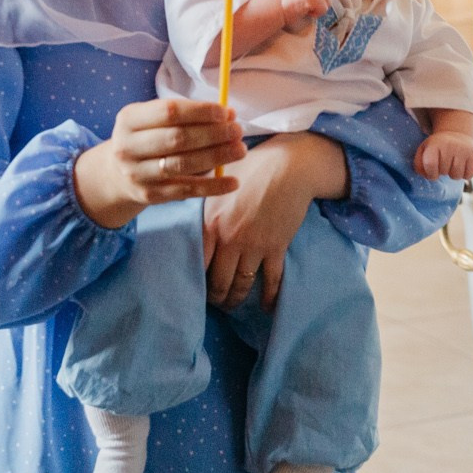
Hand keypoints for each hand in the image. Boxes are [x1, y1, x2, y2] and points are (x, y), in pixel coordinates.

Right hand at [73, 99, 245, 230]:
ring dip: (217, 157)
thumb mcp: (151, 119)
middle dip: (213, 134)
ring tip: (240, 150)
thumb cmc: (145, 138)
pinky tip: (232, 182)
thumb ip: (186, 114)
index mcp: (129, 119)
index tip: (225, 112)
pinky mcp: (150, 195)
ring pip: (183, 165)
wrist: (115, 174)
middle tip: (237, 131)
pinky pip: (186, 191)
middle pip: (177, 139)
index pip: (169, 111)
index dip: (200, 111)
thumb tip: (227, 114)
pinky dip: (212, 187)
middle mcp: (128, 147)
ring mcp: (138, 174)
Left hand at [202, 132, 347, 311]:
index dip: (195, 280)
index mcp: (211, 222)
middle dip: (216, 297)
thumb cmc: (251, 167)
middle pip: (218, 280)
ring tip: (233, 304)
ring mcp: (254, 245)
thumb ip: (202, 197)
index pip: (197, 262)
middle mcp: (230, 238)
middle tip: (214, 302)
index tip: (194, 287)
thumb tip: (183, 198)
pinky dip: (270, 296)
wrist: (289, 165)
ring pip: (242, 284)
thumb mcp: (218, 180)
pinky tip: (267, 306)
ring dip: (236, 298)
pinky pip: (272, 280)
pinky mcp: (276, 247)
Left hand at [414, 131, 472, 180]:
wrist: (457, 135)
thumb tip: (425, 175)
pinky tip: (462, 165)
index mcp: (434, 144)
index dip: (430, 174)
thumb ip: (419, 164)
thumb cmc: (437, 148)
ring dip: (453, 174)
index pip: (430, 165)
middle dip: (442, 172)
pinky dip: (465, 174)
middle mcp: (449, 145)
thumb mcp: (424, 151)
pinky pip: (468, 175)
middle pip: (443, 172)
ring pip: (456, 176)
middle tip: (444, 162)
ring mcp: (462, 150)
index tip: (432, 172)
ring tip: (452, 164)